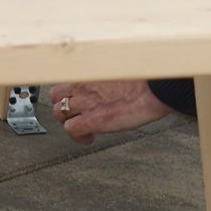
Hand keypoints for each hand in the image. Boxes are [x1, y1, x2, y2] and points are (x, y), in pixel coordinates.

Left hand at [49, 80, 171, 143]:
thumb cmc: (144, 82)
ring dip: (69, 122)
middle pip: (56, 97)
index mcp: (89, 73)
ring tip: (83, 128)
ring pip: (59, 113)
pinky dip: (77, 136)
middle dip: (64, 107)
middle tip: (76, 115)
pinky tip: (88, 138)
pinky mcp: (91, 120)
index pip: (64, 82)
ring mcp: (85, 103)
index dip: (68, 94)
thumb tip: (104, 87)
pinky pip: (70, 130)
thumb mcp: (118, 72)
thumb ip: (104, 79)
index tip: (76, 100)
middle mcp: (83, 86)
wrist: (154, 91)